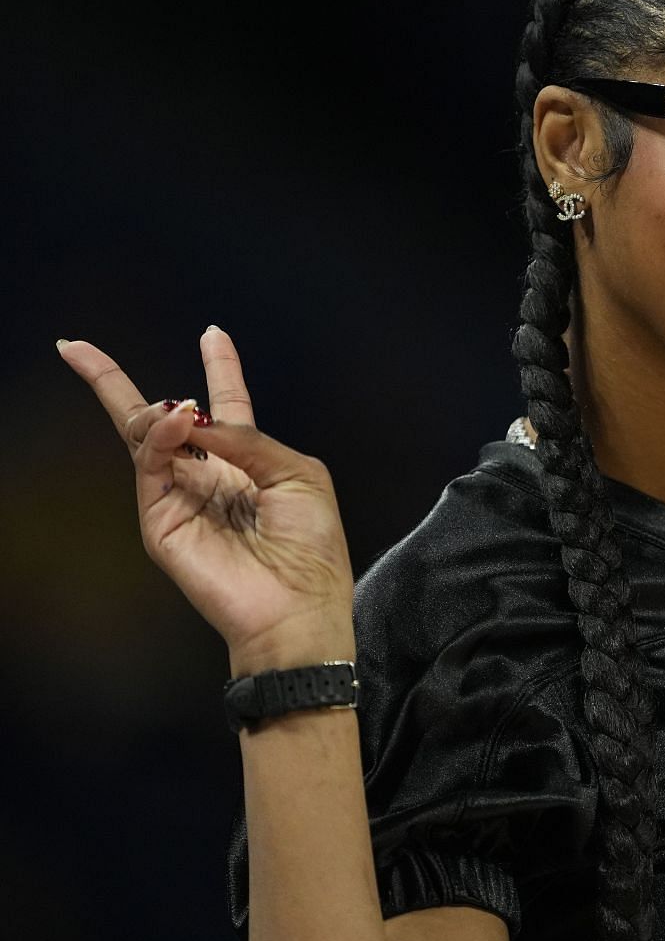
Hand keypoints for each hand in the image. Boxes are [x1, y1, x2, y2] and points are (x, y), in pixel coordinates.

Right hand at [57, 327, 355, 670]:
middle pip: (158, 422)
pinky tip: (176, 424)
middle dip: (114, 381)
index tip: (213, 333)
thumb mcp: (298, 476)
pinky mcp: (161, 521)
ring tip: (177, 410)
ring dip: (156, 415)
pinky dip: (159, 439)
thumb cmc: (311, 547)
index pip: (227, 407)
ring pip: (143, 440)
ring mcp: (179, 498)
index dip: (220, 368)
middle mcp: (210, 476)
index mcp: (252, 463)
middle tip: (76, 346)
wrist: (296, 607)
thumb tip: (197, 414)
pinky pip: (150, 467)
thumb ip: (249, 440)